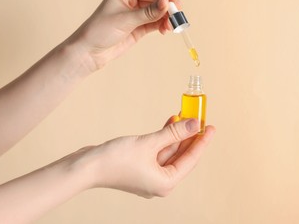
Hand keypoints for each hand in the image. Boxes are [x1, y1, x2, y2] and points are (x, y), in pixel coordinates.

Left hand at [65, 0, 179, 71]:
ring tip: (171, 27)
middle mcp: (131, 0)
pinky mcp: (138, 28)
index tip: (176, 4)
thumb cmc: (100, 31)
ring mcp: (136, 14)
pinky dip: (161, 26)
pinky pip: (154, 24)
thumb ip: (147, 13)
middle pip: (156, 2)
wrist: (89, 52)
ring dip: (166, 19)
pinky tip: (165, 30)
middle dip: (167, 10)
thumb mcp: (125, 20)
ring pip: (157, 13)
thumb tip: (166, 3)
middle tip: (178, 18)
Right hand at [80, 118, 214, 197]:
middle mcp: (159, 181)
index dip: (202, 141)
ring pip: (169, 151)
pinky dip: (163, 137)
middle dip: (189, 136)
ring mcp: (149, 174)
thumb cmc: (115, 160)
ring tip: (184, 115)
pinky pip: (157, 150)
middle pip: (181, 155)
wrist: (87, 166)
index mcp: (165, 182)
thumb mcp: (149, 143)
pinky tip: (169, 123)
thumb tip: (195, 124)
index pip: (190, 159)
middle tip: (198, 118)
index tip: (211, 127)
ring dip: (175, 134)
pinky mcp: (140, 166)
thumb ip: (174, 133)